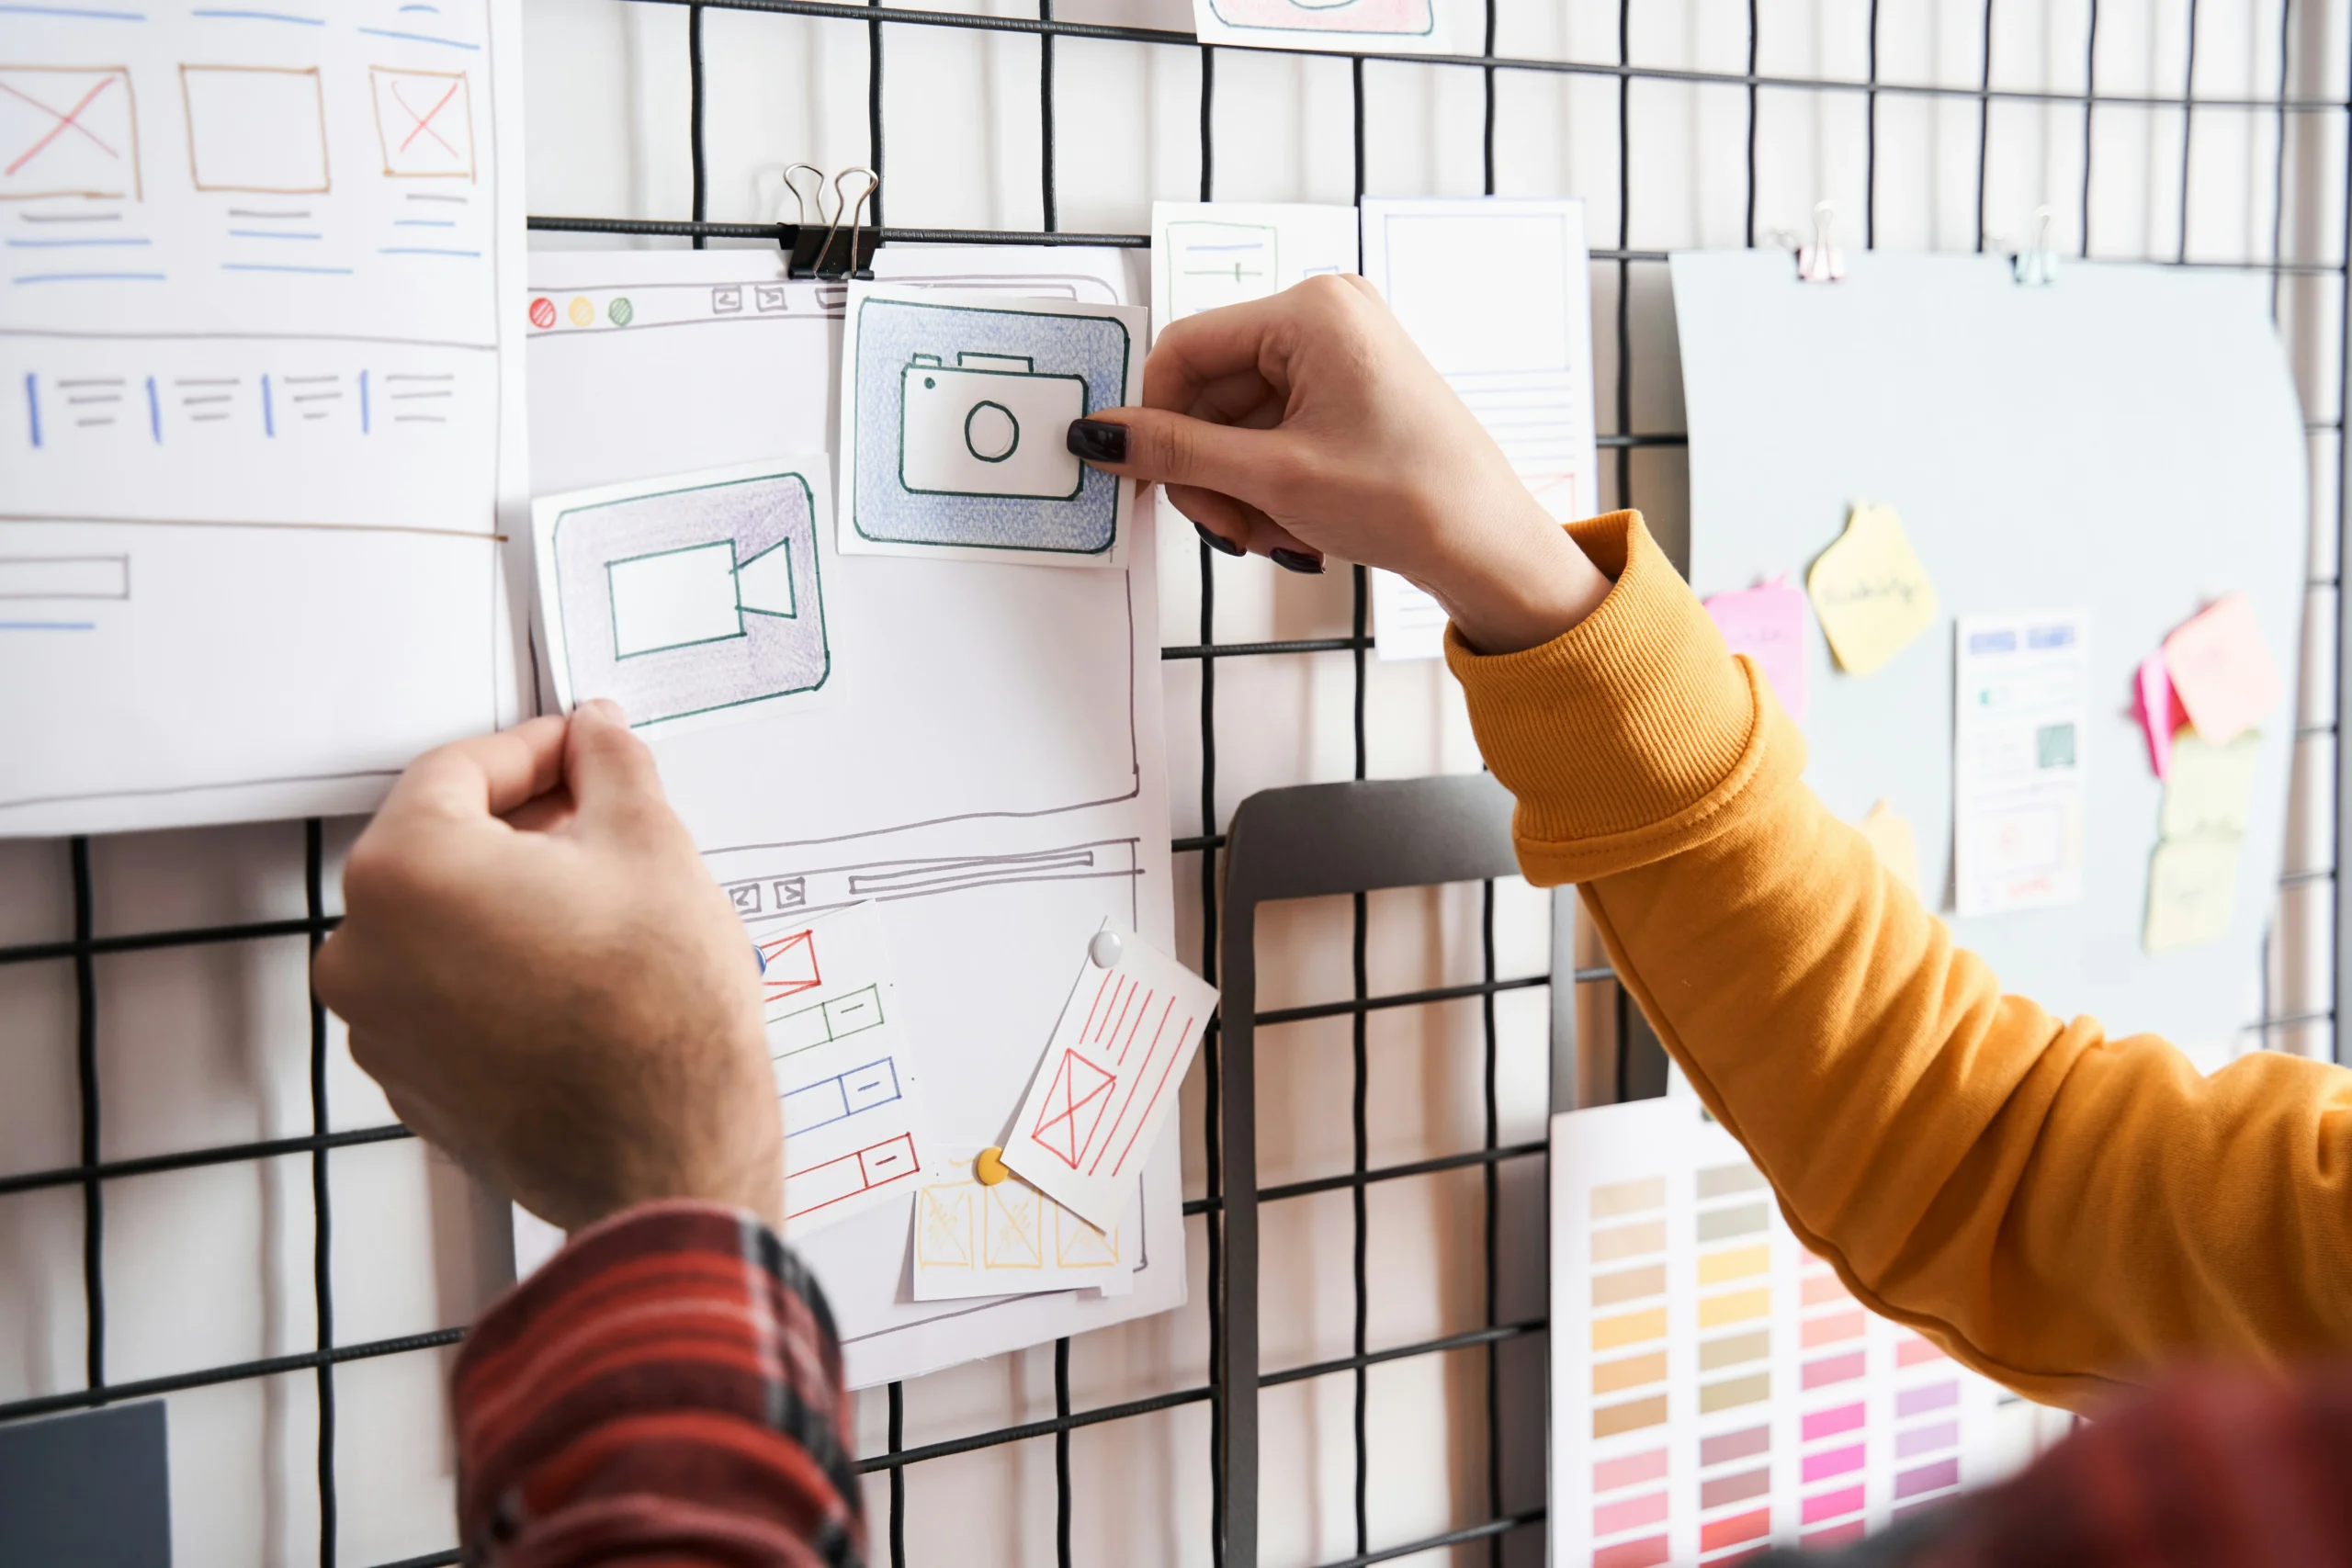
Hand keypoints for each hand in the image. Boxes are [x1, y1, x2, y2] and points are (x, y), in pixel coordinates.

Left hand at [313, 702, 780, 1232]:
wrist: (670, 1157)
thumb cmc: (660, 1020)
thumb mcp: (654, 847)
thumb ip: (611, 767)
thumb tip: (596, 737)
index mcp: (409, 871)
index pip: (458, 770)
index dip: (533, 750)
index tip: (578, 754)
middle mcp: (367, 950)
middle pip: (438, 848)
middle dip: (521, 827)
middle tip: (599, 823)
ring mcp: (381, 1026)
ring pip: (440, 926)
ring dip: (508, 902)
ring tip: (598, 911)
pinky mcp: (412, 1083)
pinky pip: (444, 996)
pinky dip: (496, 972)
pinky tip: (575, 977)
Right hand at [1065, 274, 1612, 653]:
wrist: (1488, 545)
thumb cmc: (1411, 498)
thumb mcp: (1273, 477)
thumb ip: (1176, 452)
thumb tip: (1101, 435)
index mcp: (1311, 308)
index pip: (1185, 348)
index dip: (1154, 417)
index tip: (1138, 473)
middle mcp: (1324, 318)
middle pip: (1209, 391)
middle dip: (1207, 469)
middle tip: (1225, 527)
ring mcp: (1337, 357)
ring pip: (1236, 424)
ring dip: (1236, 488)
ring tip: (1269, 535)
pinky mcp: (1345, 397)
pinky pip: (1271, 435)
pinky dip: (1266, 486)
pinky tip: (1289, 527)